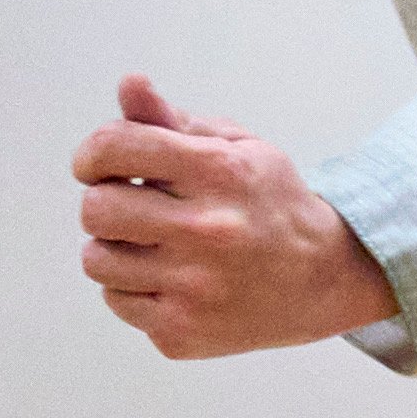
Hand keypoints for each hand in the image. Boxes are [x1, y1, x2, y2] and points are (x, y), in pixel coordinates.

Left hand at [73, 78, 396, 358]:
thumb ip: (172, 120)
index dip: (93, 153)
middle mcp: (208, 231)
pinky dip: (132, 287)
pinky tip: (169, 277)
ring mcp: (195, 288)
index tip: (98, 164)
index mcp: (220, 173)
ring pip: (96, 260)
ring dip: (114, 246)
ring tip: (151, 243)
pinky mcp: (182, 332)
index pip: (116, 147)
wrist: (323, 278)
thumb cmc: (268, 202)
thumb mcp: (236, 147)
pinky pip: (116, 300)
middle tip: (131, 205)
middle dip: (104, 201)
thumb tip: (129, 85)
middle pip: (96, 209)